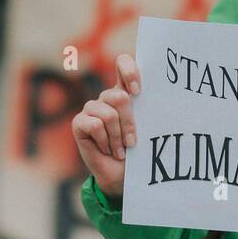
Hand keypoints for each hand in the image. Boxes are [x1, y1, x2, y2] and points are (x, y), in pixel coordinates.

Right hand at [72, 53, 141, 202]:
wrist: (122, 176)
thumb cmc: (139, 151)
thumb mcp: (147, 127)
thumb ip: (148, 108)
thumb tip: (159, 93)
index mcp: (125, 91)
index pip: (123, 62)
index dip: (129, 71)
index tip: (138, 92)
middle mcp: (107, 97)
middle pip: (120, 96)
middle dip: (130, 122)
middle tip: (133, 141)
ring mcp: (91, 108)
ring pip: (109, 114)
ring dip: (118, 137)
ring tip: (121, 150)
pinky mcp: (79, 122)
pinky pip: (95, 125)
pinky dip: (105, 141)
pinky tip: (107, 150)